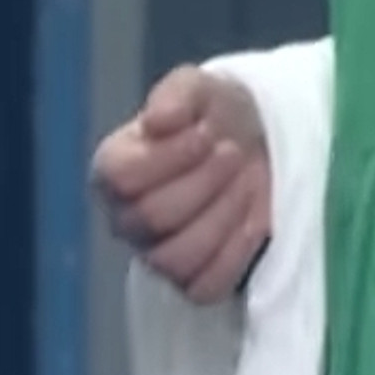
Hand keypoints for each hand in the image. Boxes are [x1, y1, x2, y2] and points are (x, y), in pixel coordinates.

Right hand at [91, 65, 271, 304]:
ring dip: (222, 217)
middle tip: (235, 154)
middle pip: (152, 218)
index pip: (121, 178)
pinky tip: (256, 219)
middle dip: (205, 183)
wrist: (259, 144)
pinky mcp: (193, 282)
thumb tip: (157, 120)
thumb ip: (177, 95)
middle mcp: (128, 218)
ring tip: (249, 183)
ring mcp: (158, 255)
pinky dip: (234, 253)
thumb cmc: (216, 117)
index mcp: (115, 168)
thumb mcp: (199, 89)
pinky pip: (204, 286)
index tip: (208, 134)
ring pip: (176, 258)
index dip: (169, 157)